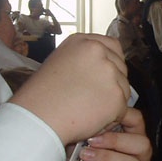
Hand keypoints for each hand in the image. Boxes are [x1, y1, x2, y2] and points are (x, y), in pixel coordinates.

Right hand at [10, 33, 130, 144]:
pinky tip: (91, 118)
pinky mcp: (116, 94)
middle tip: (92, 99)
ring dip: (112, 101)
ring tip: (87, 109)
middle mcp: (98, 51)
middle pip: (121, 68)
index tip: (104, 76)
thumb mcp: (59, 63)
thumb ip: (83, 61)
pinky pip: (122, 108)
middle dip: (112, 84)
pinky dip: (111, 117)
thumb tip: (102, 67)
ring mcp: (109, 72)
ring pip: (123, 88)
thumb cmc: (41, 96)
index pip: (112, 45)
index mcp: (82, 42)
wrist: (38, 116)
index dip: (111, 62)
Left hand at [61, 107, 151, 160]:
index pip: (138, 121)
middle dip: (116, 140)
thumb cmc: (86, 159)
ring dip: (105, 157)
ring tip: (83, 154)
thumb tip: (90, 110)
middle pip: (142, 145)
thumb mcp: (91, 137)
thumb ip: (97, 125)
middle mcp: (139, 160)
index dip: (122, 116)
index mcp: (134, 140)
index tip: (100, 116)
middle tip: (92, 139)